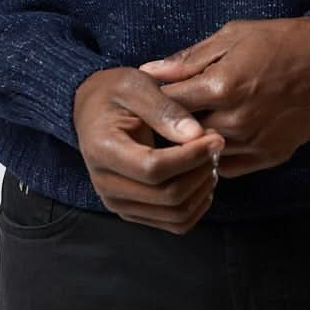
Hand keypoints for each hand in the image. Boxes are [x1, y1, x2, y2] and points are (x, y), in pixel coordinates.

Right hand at [72, 67, 224, 233]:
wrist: (92, 111)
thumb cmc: (115, 93)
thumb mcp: (136, 85)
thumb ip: (166, 109)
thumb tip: (197, 135)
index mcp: (102, 149)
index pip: (153, 168)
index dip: (191, 157)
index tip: (216, 138)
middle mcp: (105, 184)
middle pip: (168, 196)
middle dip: (202, 171)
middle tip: (216, 144)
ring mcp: (118, 203)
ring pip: (175, 215)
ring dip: (203, 189)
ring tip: (211, 159)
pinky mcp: (132, 212)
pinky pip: (175, 223)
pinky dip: (197, 204)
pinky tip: (202, 176)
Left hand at [138, 17, 309, 179]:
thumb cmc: (279, 42)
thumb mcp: (231, 36)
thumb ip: (188, 59)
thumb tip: (149, 71)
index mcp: (221, 86)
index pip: (167, 103)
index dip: (152, 100)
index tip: (144, 99)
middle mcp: (235, 119)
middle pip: (181, 135)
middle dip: (169, 125)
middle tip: (160, 118)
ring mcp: (254, 141)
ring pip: (204, 152)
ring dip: (193, 143)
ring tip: (188, 127)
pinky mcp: (269, 155)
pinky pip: (228, 167)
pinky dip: (217, 155)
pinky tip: (215, 138)